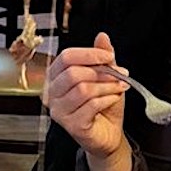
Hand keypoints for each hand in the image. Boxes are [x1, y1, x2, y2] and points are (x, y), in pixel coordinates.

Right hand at [44, 32, 128, 158]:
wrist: (108, 133)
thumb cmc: (103, 106)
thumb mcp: (106, 76)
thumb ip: (102, 58)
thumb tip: (102, 37)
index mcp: (57, 78)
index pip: (65, 58)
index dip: (88, 54)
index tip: (108, 56)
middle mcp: (52, 94)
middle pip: (72, 74)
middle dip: (101, 73)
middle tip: (118, 76)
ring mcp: (59, 111)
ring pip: (83, 89)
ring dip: (107, 87)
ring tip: (118, 89)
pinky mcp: (71, 125)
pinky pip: (91, 106)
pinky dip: (107, 100)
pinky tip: (112, 100)